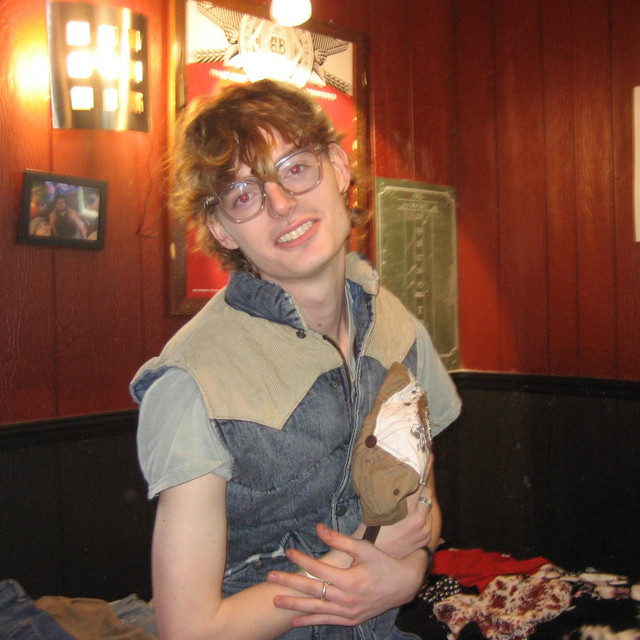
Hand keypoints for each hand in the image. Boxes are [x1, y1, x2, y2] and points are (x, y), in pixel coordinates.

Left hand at [266, 523, 425, 627]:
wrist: (403, 585)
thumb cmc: (382, 563)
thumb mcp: (363, 548)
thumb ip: (339, 540)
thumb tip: (318, 528)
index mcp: (350, 580)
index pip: (318, 570)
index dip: (302, 559)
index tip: (288, 551)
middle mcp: (346, 599)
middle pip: (312, 591)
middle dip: (289, 584)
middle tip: (270, 578)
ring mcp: (347, 612)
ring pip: (316, 609)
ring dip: (294, 605)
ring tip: (276, 601)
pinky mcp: (350, 619)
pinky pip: (326, 621)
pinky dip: (310, 621)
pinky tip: (295, 620)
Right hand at [374, 488, 435, 557]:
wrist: (374, 559)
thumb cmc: (372, 531)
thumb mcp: (379, 508)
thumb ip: (392, 495)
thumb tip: (396, 482)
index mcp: (409, 508)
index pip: (420, 486)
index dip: (413, 482)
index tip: (408, 482)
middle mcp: (420, 518)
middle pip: (427, 495)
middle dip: (419, 493)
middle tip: (408, 493)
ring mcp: (424, 530)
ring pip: (428, 510)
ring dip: (421, 507)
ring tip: (408, 509)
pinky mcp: (425, 540)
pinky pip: (428, 523)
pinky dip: (422, 520)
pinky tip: (410, 522)